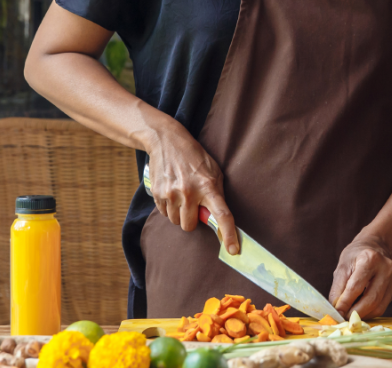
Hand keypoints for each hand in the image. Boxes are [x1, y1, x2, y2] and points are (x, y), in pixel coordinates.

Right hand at [145, 128, 239, 254]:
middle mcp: (189, 192)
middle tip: (193, 205)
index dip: (229, 235)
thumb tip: (218, 218)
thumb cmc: (195, 158)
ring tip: (181, 195)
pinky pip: (164, 214)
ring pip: (176, 222)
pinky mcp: (158, 194)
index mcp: (208, 187)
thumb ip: (217, 194)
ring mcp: (172, 194)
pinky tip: (171, 192)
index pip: (222, 215)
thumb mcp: (214, 171)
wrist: (167, 141)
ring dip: (179, 214)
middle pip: (190, 226)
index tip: (233, 250)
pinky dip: (169, 208)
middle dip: (192, 220)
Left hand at [329, 234, 391, 318]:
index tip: (336, 313)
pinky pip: (382, 307)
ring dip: (362, 315)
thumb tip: (335, 309)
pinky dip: (369, 312)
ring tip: (350, 315)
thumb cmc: (355, 257)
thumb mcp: (342, 267)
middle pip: (370, 300)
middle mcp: (386, 269)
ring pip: (378, 307)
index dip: (345, 302)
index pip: (356, 287)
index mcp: (370, 259)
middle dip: (355, 313)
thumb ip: (338, 288)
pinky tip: (360, 310)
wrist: (374, 248)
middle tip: (343, 318)